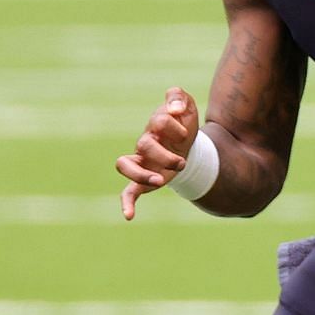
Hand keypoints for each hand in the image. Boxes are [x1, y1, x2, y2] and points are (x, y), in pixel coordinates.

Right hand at [115, 87, 199, 219]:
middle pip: (144, 145)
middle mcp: (145, 143)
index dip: (174, 126)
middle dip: (165, 154)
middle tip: (182, 161)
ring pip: (126, 165)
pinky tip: (129, 216)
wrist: (188, 143)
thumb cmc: (184, 123)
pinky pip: (128, 191)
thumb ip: (178, 97)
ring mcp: (143, 162)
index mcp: (156, 125)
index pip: (160, 122)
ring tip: (161, 181)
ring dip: (143, 174)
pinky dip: (127, 203)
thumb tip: (174, 109)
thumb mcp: (186, 105)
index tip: (187, 131)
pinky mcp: (145, 180)